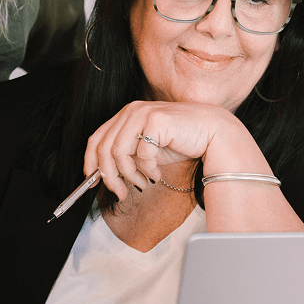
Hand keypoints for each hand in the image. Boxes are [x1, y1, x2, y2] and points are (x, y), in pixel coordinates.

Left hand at [84, 100, 254, 200]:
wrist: (213, 133)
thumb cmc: (181, 141)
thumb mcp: (146, 150)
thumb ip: (126, 156)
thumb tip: (104, 175)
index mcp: (126, 114)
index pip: (96, 138)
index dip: (90, 162)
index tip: (91, 181)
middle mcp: (131, 110)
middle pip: (104, 148)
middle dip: (109, 176)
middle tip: (119, 193)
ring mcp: (143, 113)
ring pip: (118, 152)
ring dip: (128, 175)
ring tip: (141, 183)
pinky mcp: (156, 120)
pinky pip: (142, 153)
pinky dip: (147, 169)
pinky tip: (156, 174)